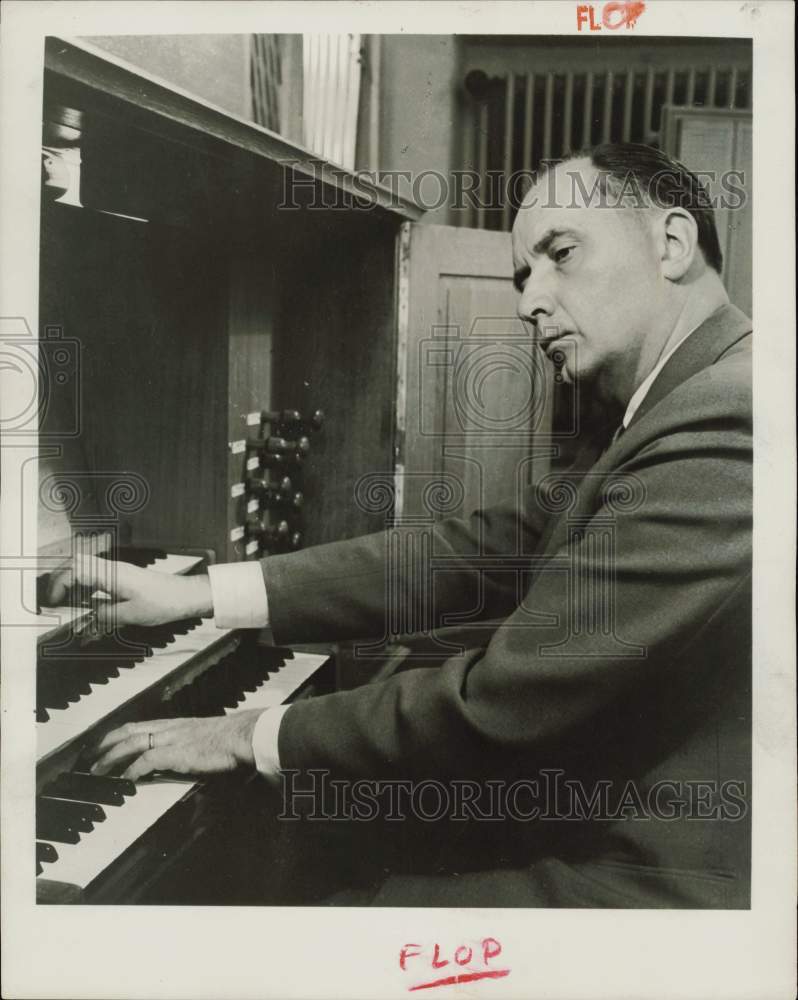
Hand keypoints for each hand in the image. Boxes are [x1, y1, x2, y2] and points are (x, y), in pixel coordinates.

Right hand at [44, 556, 212, 627]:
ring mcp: (118, 569)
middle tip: (54, 601)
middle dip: (60, 579)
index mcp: (112, 575)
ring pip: (85, 566)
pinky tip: (86, 600)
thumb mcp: (131, 615)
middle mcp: (113, 568)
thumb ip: (105, 614)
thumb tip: (87, 615)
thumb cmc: (163, 602)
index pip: (75, 571)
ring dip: (72, 581)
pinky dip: (85, 584)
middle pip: (76, 563)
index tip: (53, 603)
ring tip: (66, 602)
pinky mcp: (123, 575)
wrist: (185, 595)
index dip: (59, 586)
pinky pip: (97, 573)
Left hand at [89, 711, 263, 780]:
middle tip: (92, 759)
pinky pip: (148, 760)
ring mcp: (173, 739)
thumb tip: (183, 757)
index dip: (119, 734)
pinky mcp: (178, 753)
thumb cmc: (231, 739)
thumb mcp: (205, 739)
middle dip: (107, 745)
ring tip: (100, 772)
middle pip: (130, 732)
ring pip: (133, 743)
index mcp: (176, 724)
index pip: (139, 725)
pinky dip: (133, 770)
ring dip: (112, 758)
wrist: (244, 735)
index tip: (105, 743)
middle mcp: (170, 728)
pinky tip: (126, 780)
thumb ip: (189, 746)